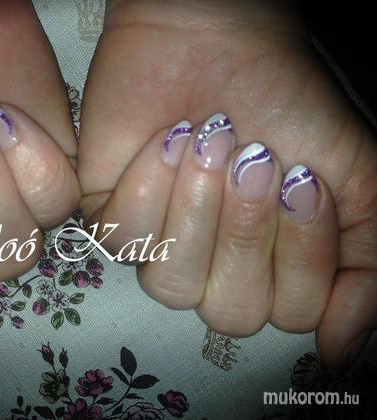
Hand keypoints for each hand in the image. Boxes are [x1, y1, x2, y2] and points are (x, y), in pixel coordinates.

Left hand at [78, 0, 375, 366]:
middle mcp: (216, 267)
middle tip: (253, 158)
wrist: (206, 41)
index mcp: (272, 264)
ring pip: (172, 286)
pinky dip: (148, 185)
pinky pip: (125, 240)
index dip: (299, 255)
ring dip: (196, 209)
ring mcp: (162, 248)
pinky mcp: (113, 220)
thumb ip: (367, 263)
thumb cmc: (282, 100)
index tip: (302, 179)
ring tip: (207, 143)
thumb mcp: (352, 174)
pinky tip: (165, 141)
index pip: (290, 313)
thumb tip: (342, 350)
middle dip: (246, 232)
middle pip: (230, 312)